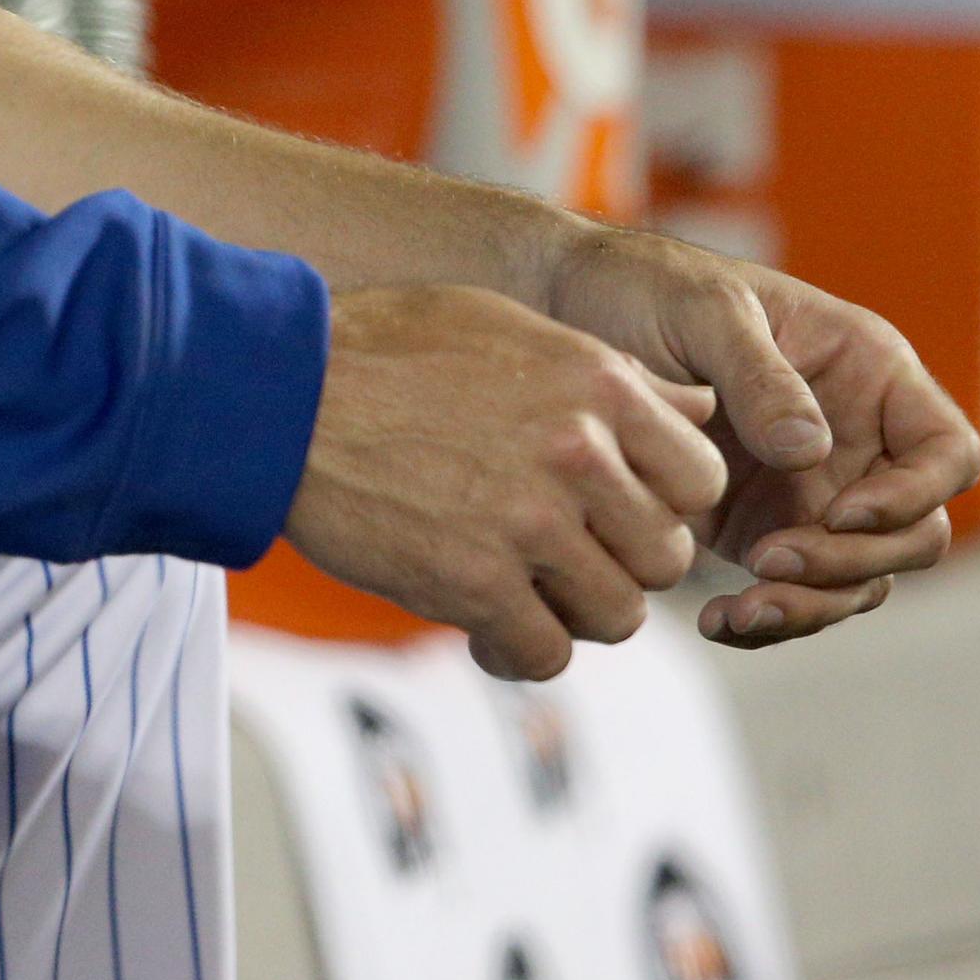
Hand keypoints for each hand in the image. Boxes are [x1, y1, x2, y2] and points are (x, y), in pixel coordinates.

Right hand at [285, 284, 731, 680]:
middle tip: (564, 554)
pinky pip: (543, 653)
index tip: (619, 507)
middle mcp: (579, 453)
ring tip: (525, 591)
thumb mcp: (510, 327)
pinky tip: (485, 624)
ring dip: (574, 612)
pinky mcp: (473, 583)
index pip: (701, 477)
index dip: (665, 501)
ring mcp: (528, 523)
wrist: (277, 392)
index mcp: (599, 384)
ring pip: (616, 615)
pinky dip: (519, 649)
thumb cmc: (384, 350)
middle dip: (620, 563)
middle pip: (663, 555)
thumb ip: (612, 374)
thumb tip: (701, 412)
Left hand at [540, 226, 979, 648]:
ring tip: (740, 610)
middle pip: (913, 533)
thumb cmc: (643, 285)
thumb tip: (809, 449)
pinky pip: (793, 592)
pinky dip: (768, 617)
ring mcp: (811, 490)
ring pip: (857, 577)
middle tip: (772, 564)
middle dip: (854, 562)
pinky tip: (718, 620)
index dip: (914, 494)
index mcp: (866, 372)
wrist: (563, 314)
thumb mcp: (704, 309)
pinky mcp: (759, 528)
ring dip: (813, 606)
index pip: (946, 451)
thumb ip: (759, 374)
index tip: (840, 510)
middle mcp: (854, 437)